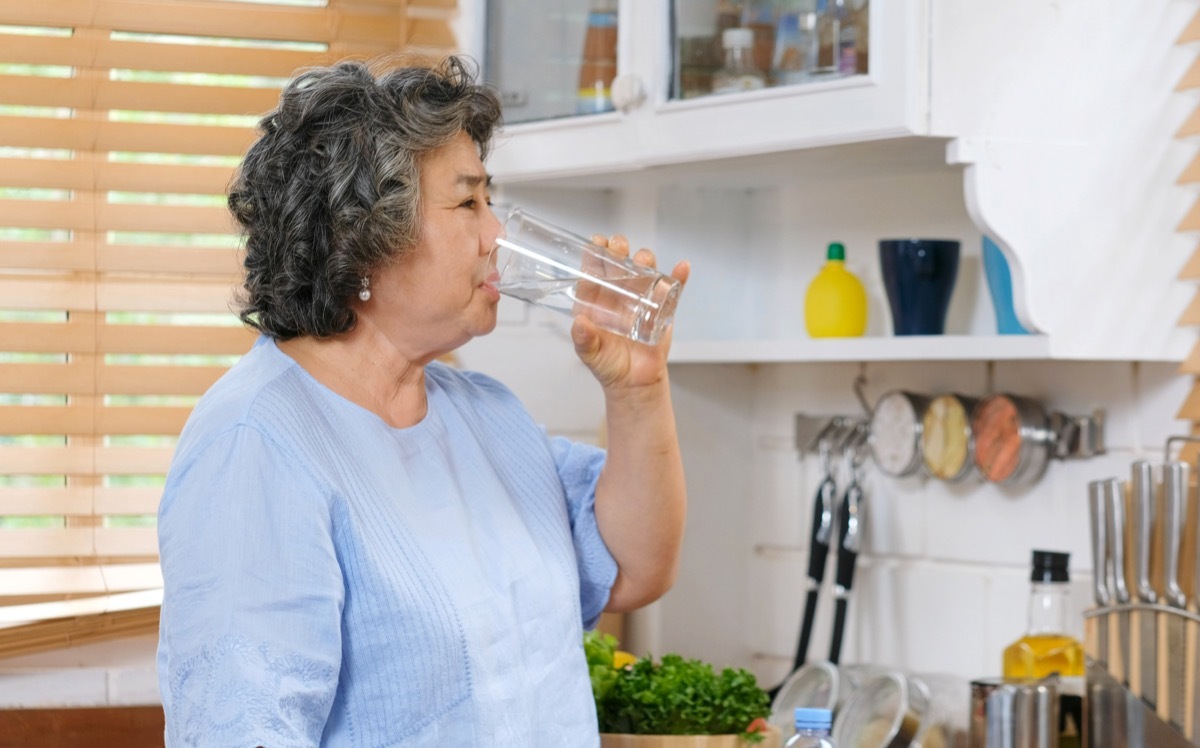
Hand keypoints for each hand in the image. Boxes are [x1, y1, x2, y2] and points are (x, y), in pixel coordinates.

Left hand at [570, 234, 689, 392]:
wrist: (635, 383)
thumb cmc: (609, 365)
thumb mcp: (590, 354)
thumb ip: (584, 340)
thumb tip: (580, 323)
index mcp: (597, 302)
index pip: (594, 273)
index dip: (594, 255)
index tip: (596, 242)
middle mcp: (618, 296)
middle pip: (619, 265)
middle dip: (618, 251)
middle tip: (618, 246)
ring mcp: (642, 299)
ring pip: (644, 272)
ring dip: (645, 259)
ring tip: (643, 259)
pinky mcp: (663, 309)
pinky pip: (673, 290)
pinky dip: (679, 277)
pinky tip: (682, 267)